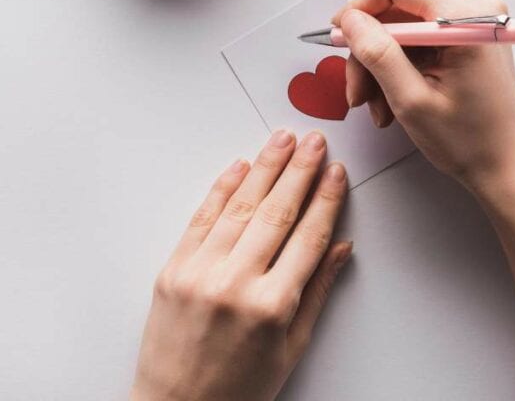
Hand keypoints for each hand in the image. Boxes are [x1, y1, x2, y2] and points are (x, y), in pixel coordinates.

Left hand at [131, 130, 350, 400]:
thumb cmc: (237, 388)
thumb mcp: (290, 347)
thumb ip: (316, 291)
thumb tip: (342, 248)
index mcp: (272, 306)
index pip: (308, 236)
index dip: (326, 199)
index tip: (337, 173)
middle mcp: (235, 284)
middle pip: (277, 212)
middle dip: (300, 170)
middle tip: (316, 142)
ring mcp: (199, 273)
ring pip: (240, 206)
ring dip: (264, 167)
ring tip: (283, 140)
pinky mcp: (172, 270)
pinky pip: (201, 218)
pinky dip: (222, 188)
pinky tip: (240, 166)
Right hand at [334, 0, 514, 190]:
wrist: (504, 166)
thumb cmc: (469, 141)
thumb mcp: (411, 100)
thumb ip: (378, 54)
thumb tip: (349, 20)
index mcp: (465, 18)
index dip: (360, 7)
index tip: (341, 38)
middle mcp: (473, 9)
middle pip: (396, 9)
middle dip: (370, 50)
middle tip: (357, 92)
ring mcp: (471, 22)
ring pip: (402, 29)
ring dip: (381, 67)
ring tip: (378, 109)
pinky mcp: (467, 36)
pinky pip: (418, 42)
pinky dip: (399, 69)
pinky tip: (393, 103)